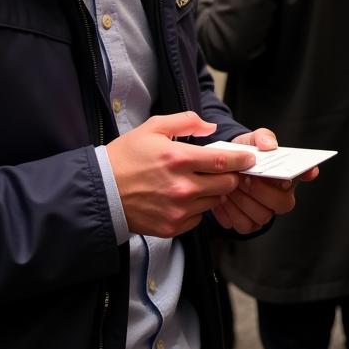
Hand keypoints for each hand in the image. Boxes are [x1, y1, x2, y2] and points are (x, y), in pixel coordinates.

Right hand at [108, 112, 257, 236]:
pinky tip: (182, 199)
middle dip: (229, 176)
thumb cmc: (125, 158)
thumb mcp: (152, 128)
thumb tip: (210, 127)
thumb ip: (185, 122)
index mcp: (179, 159)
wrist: (100, 192)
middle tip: (221, 171)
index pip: (225, 162)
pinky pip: (199, 218)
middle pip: (227, 184)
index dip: (242, 160)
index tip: (248, 159)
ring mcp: (178, 209)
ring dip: (212, 192)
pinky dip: (197, 209)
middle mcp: (182, 187)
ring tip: (195, 184)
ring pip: (214, 201)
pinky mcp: (172, 227)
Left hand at [211, 128, 316, 233]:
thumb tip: (269, 146)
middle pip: (283, 203)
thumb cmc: (243, 155)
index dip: (302, 175)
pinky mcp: (249, 224)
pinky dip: (232, 213)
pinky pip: (244, 225)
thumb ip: (262, 137)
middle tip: (244, 178)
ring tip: (230, 187)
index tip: (286, 177)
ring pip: (262, 216)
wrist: (220, 170)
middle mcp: (281, 196)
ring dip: (244, 201)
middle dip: (261, 191)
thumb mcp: (252, 140)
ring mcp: (266, 212)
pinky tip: (224, 199)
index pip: (304, 174)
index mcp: (287, 173)